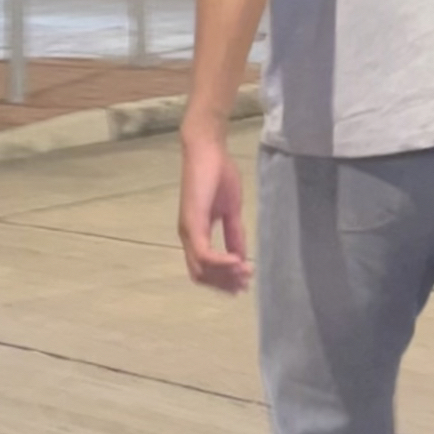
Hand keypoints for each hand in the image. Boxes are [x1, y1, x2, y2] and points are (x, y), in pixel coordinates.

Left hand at [178, 110, 251, 293]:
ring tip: (246, 274)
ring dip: (224, 276)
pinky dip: (221, 263)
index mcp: (195, 233)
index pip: (203, 269)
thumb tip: (240, 257)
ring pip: (201, 269)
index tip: (244, 284)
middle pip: (201, 275)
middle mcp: (187, 236)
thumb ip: (234, 234)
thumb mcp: (231, 209)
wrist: (208, 149)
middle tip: (246, 284)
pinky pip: (204, 254)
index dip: (222, 280)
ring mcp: (188, 230)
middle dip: (224, 284)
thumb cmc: (218, 173)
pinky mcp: (192, 223)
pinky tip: (238, 262)